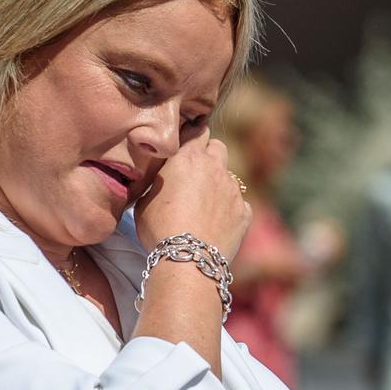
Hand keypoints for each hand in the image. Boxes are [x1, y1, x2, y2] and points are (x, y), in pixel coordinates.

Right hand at [134, 134, 251, 261]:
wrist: (189, 258)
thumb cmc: (159, 227)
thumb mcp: (146, 198)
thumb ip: (160, 180)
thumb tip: (164, 177)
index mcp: (189, 158)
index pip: (197, 131)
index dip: (192, 137)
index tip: (186, 146)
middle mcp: (216, 168)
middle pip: (218, 147)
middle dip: (209, 155)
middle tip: (195, 174)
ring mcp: (234, 191)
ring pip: (229, 177)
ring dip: (218, 185)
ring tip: (203, 206)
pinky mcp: (245, 212)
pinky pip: (240, 203)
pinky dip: (230, 209)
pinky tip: (216, 223)